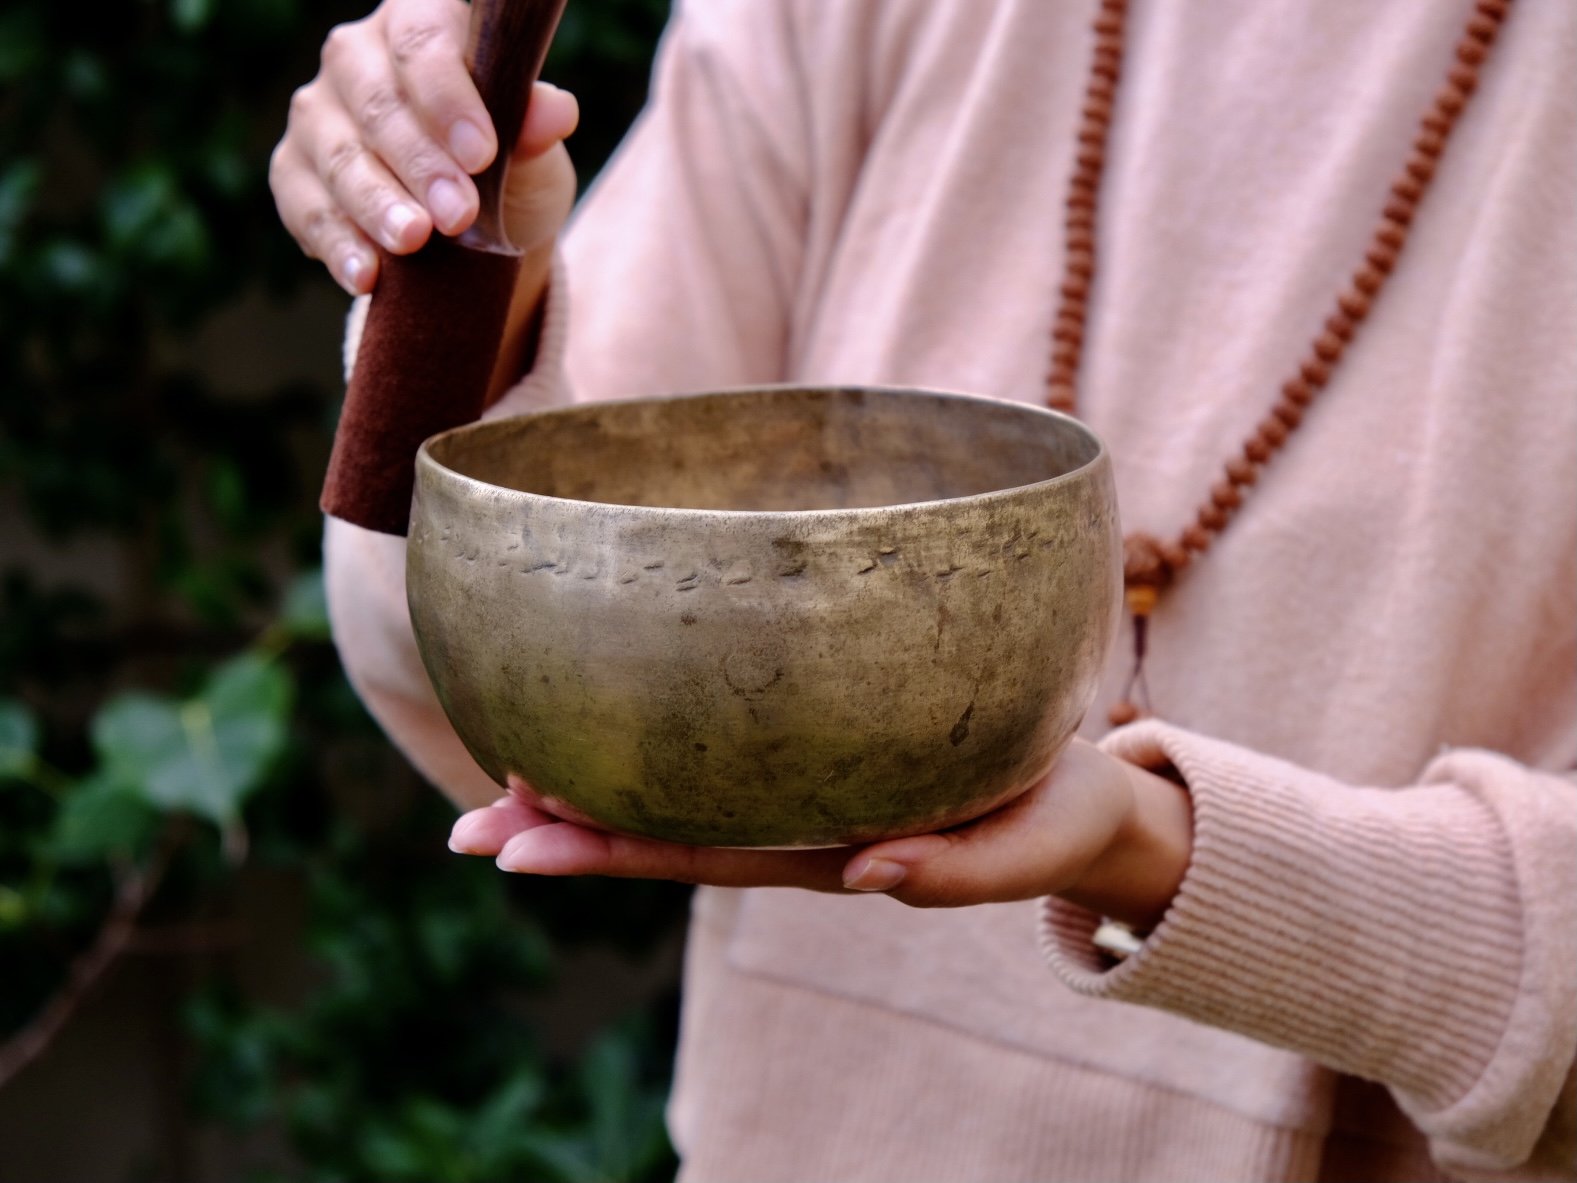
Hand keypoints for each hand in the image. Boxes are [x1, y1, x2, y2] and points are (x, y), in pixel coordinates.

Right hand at [270, 0, 578, 296]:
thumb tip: (555, 112)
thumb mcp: (532, 150)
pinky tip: (366, 275)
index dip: (449, 97)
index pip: (422, 44)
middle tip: (458, 214)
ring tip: (413, 241)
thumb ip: (533, 128)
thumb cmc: (505, 165)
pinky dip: (338, 243)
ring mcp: (318, 113)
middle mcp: (356, 58)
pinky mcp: (294, 171)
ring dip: (376, 203)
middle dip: (419, 164)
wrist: (475, 226)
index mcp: (418, 24)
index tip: (482, 154)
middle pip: (378, 105)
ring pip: (338, 156)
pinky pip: (305, 206)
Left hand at [448, 739, 1193, 929]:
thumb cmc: (1053, 817)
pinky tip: (608, 718)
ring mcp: (802, 795)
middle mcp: (796, 828)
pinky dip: (655, 744)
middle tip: (466, 830)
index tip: (519, 843)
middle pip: (662, 833)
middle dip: (564, 833)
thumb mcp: (1022, 847)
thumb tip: (867, 876)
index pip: (701, 854)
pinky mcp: (822, 753)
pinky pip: (723, 754)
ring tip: (498, 781)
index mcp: (833, 854)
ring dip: (589, 794)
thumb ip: (954, 868)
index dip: (610, 851)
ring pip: (679, 797)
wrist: (1079, 801)